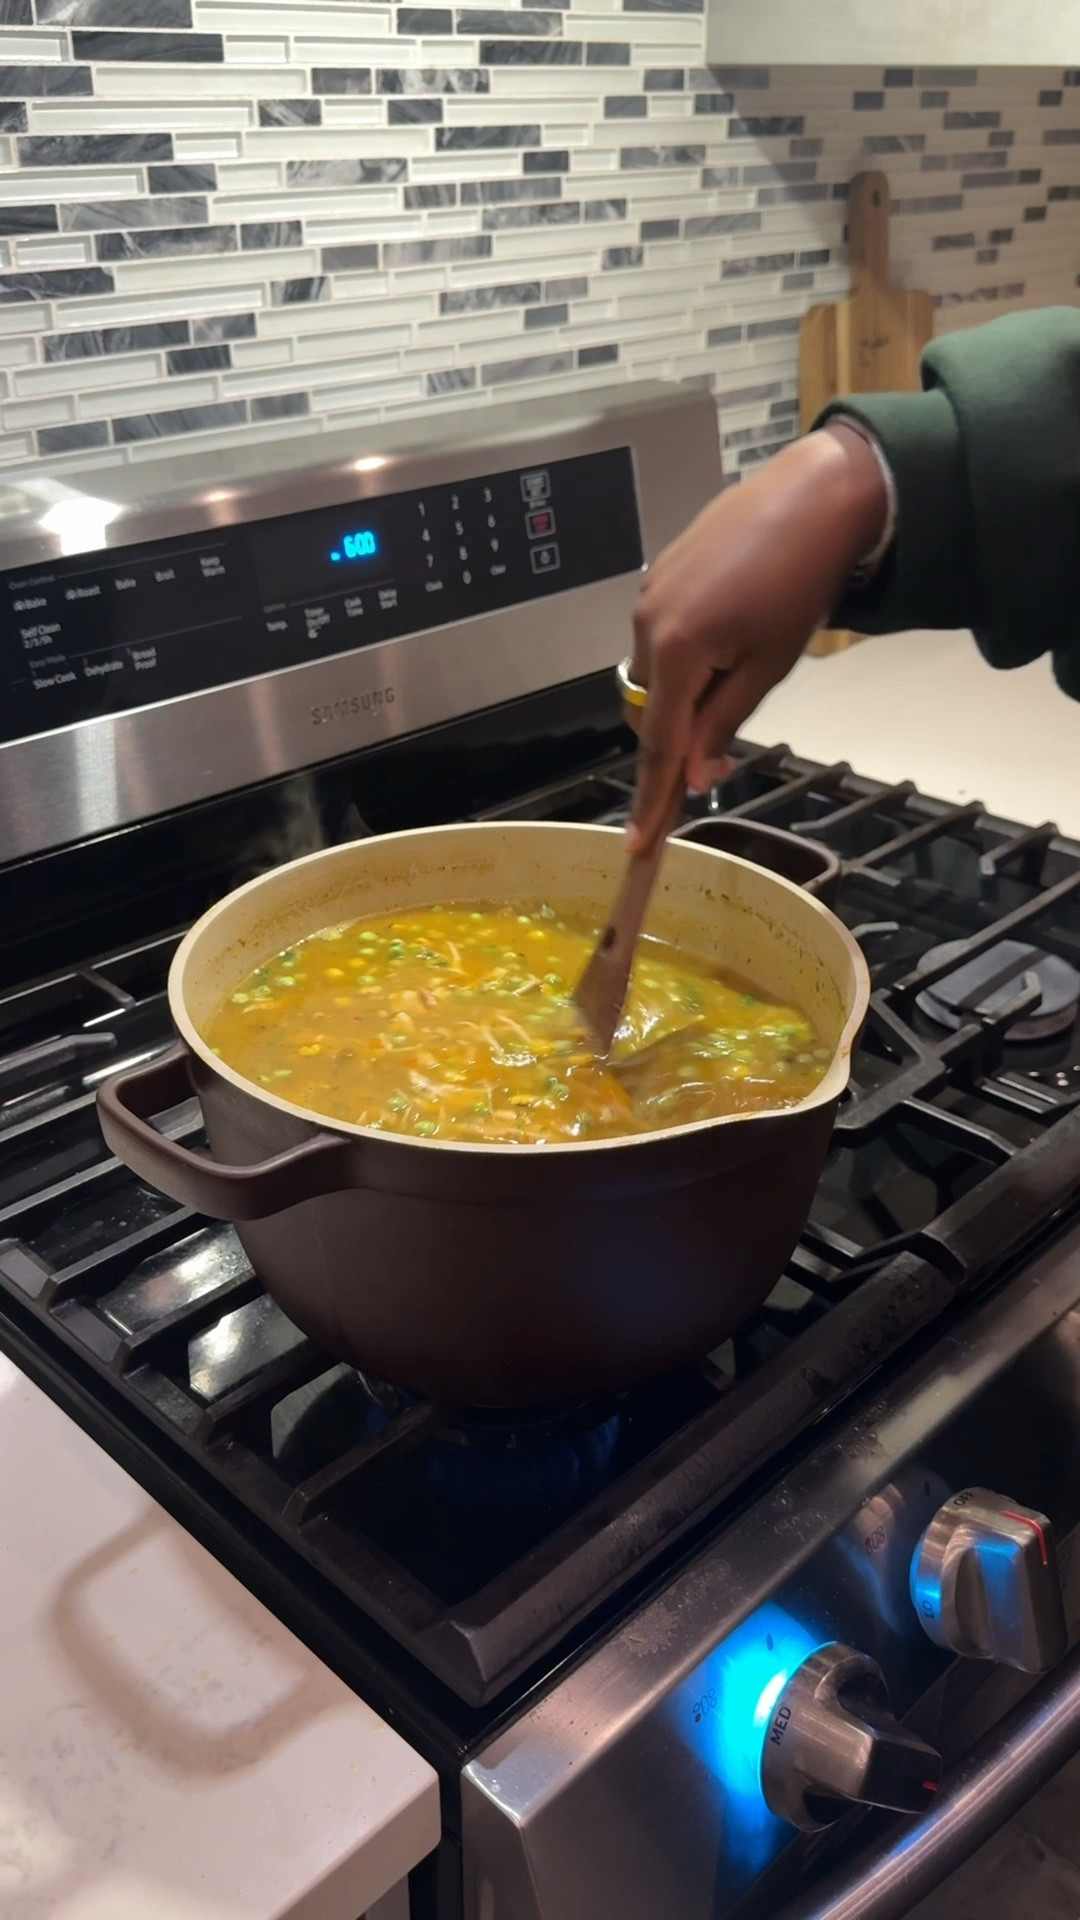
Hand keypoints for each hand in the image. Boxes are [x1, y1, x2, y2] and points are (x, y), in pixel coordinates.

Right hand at [626, 423, 888, 853]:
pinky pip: (661, 634)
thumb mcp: (769, 667)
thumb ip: (724, 724)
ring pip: (656, 672)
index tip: (640, 845)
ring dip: (687, 687)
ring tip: (747, 653)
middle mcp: (647, 623)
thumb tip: (697, 776)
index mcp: (677, 651)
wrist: (814, 497)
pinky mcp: (659, 572)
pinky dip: (686, 653)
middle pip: (652, 711)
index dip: (652, 800)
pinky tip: (733, 626)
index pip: (658, 746)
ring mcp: (648, 593)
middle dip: (680, 733)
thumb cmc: (801, 583)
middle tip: (725, 731)